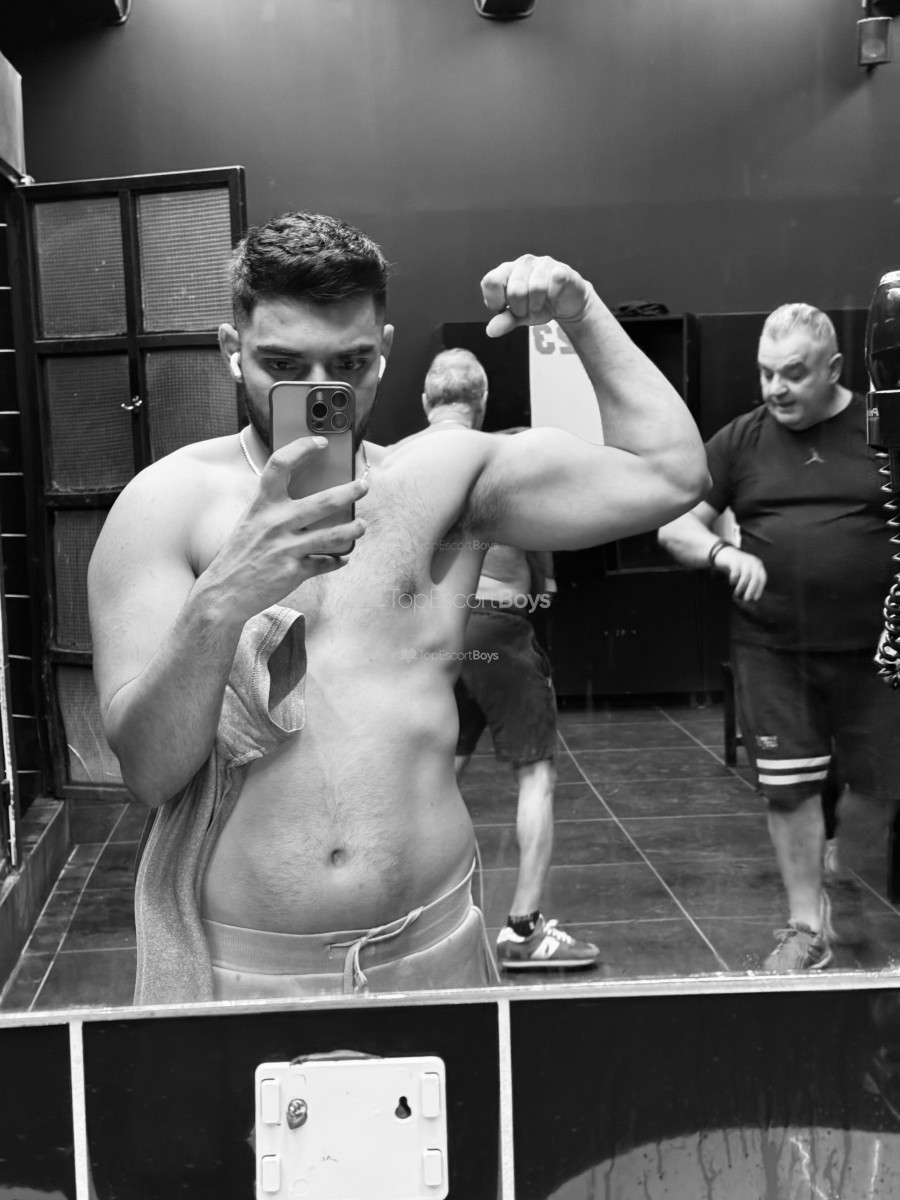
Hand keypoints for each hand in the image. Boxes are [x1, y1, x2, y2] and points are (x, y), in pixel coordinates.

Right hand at [203, 437, 367, 620]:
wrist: (223, 594)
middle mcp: (275, 523)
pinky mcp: (294, 572)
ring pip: (333, 535)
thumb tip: (310, 500)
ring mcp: (286, 548)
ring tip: (361, 526)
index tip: (321, 442)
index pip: (280, 465)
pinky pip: (325, 563)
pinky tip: (342, 557)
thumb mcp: (251, 523)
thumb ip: (274, 509)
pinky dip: (337, 560)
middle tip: (364, 486)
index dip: (301, 448)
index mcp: (262, 506)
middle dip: (350, 491)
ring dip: (353, 529)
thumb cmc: (239, 555)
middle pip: (323, 501)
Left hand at [480, 254, 595, 338]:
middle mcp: (523, 263)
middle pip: (514, 290)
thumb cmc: (540, 305)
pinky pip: (555, 281)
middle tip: (528, 308)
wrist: (567, 304)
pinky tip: (554, 296)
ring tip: (540, 304)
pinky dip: (554, 296)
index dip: (495, 301)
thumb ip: (505, 321)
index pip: (490, 282)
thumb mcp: (519, 316)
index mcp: (506, 271)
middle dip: (521, 309)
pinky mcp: (561, 269)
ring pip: (535, 288)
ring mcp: (542, 264)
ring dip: (538, 305)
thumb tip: (491, 330)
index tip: (505, 309)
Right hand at [715, 546, 766, 601]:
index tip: (755, 598)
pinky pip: (736, 571)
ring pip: (746, 576)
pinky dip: (734, 578)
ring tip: (736, 594)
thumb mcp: (745, 573)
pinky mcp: (735, 559)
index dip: (759, 589)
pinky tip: (731, 583)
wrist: (725, 552)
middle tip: (746, 599)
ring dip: (741, 586)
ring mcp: (745, 560)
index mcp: (758, 566)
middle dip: (751, 589)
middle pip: (755, 578)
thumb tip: (750, 598)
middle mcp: (754, 562)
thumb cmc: (737, 567)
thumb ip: (749, 582)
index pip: (762, 578)